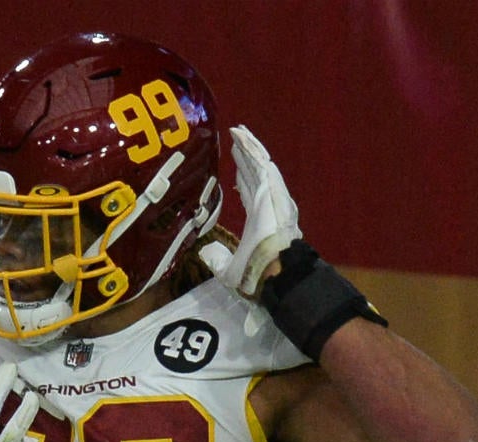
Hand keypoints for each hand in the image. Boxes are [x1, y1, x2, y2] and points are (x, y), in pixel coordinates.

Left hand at [204, 125, 301, 297]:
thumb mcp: (228, 270)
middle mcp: (267, 203)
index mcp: (259, 220)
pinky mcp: (272, 187)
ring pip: (258, 163)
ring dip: (247, 147)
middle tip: (234, 141)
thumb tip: (204, 253)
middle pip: (254, 174)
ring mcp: (271, 193)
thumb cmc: (255, 274)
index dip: (242, 179)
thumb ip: (216, 259)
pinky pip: (261, 162)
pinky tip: (240, 135)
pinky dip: (251, 148)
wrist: (273, 271)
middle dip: (244, 157)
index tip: (234, 167)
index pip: (250, 193)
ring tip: (237, 131)